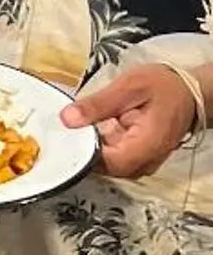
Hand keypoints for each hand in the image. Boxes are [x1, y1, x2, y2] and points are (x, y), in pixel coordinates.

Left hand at [61, 64, 199, 179]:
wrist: (188, 93)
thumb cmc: (164, 88)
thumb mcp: (129, 87)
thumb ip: (98, 105)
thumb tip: (68, 119)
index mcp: (145, 147)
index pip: (105, 163)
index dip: (82, 151)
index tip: (67, 135)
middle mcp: (144, 162)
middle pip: (103, 167)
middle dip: (84, 148)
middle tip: (71, 127)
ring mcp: (141, 164)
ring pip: (105, 165)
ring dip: (92, 147)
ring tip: (85, 124)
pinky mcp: (136, 160)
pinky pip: (112, 159)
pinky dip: (101, 145)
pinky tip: (96, 129)